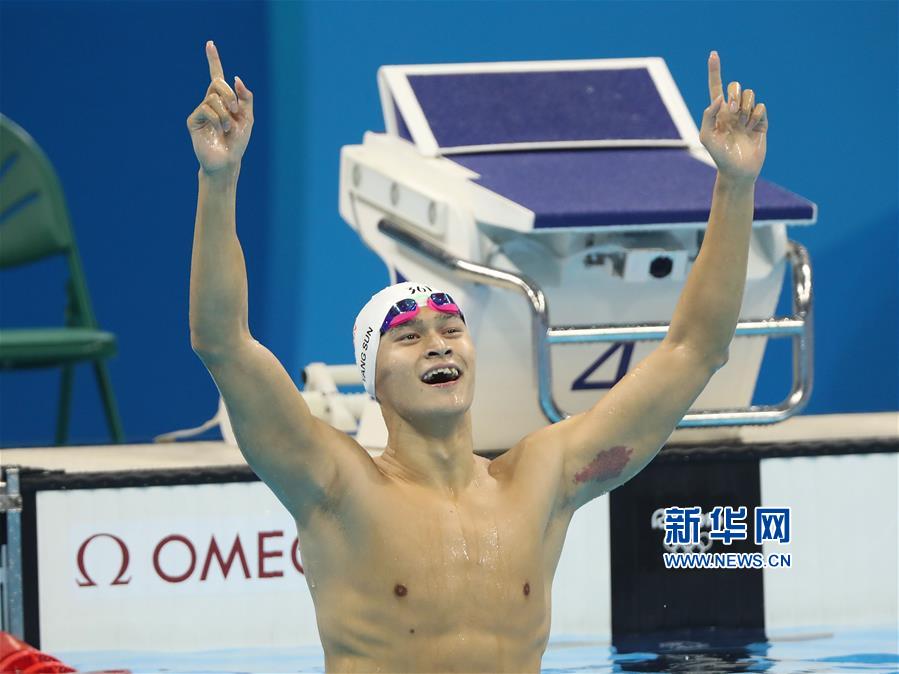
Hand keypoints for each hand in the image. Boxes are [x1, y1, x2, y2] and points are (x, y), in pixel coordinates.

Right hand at [186, 41, 253, 175]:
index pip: (217, 77)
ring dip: (226, 113)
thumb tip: (235, 78)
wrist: (227, 161)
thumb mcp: (248, 118)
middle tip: (235, 112)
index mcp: (223, 101)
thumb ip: (245, 98)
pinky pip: (206, 109)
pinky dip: (217, 119)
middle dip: (230, 96)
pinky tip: (219, 130)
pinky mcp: (193, 120)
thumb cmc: (238, 142)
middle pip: (218, 83)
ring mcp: (200, 111)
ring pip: (213, 98)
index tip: (210, 44)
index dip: (213, 60)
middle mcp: (210, 103)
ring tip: (228, 127)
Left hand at [699, 51, 766, 183]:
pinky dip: (756, 115)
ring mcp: (748, 115)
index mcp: (718, 112)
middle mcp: (733, 110)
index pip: (716, 87)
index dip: (715, 70)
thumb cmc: (719, 156)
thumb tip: (719, 98)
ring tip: (743, 124)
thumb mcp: (707, 137)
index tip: (713, 53)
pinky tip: (752, 128)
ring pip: (750, 94)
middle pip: (735, 86)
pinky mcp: (761, 121)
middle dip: (735, 95)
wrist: (738, 171)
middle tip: (732, 111)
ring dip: (746, 108)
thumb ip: (708, 115)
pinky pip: (761, 106)